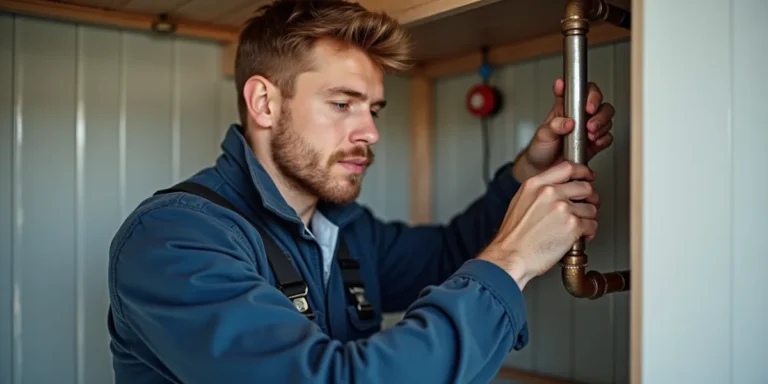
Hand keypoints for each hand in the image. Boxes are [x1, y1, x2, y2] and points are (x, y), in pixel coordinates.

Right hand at [478, 162, 599, 289]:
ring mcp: (562, 208)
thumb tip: (556, 190)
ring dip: (588, 218)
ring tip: (579, 226)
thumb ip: (538, 192)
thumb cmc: (513, 236)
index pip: (567, 167)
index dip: (583, 171)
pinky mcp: (572, 226)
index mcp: (535, 184)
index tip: (588, 176)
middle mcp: (550, 193)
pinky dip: (589, 232)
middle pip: (585, 187)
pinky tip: (579, 236)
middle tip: (588, 205)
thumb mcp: (520, 202)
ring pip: (591, 208)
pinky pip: (592, 225)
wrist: (510, 257)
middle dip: (590, 198)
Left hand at [512, 78, 614, 181]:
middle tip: (590, 116)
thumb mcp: (542, 134)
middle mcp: (579, 116)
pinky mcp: (594, 143)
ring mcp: (588, 129)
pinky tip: (595, 142)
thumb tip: (568, 121)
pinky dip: (604, 138)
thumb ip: (553, 125)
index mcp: (565, 108)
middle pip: (598, 102)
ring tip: (590, 133)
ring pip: (606, 117)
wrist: (544, 170)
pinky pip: (607, 137)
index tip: (579, 96)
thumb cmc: (540, 149)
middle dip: (597, 108)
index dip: (581, 90)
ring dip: (601, 123)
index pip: (577, 91)